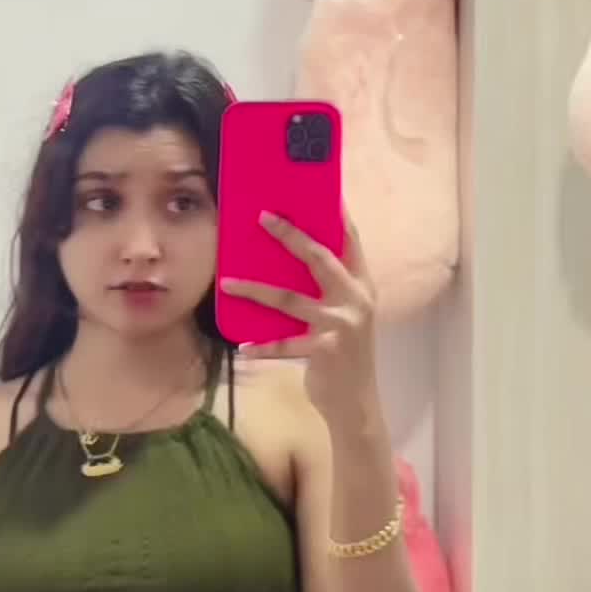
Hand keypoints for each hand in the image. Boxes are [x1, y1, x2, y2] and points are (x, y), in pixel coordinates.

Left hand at [220, 210, 379, 424]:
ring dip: (255, 290)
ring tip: (228, 283)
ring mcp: (342, 325)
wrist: (357, 402)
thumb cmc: (345, 353)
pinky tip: (242, 348)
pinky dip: (262, 347)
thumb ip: (329, 288)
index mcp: (362, 285)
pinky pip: (285, 345)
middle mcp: (356, 299)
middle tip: (263, 217)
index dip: (335, 214)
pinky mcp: (325, 350)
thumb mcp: (346, 314)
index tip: (320, 189)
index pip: (350, 240)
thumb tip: (289, 259)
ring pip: (291, 299)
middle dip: (291, 235)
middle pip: (320, 258)